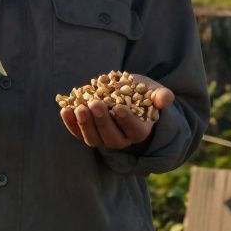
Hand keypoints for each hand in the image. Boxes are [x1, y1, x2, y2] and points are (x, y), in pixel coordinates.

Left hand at [59, 74, 174, 149]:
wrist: (124, 94)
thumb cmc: (142, 92)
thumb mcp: (153, 90)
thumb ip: (160, 95)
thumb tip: (166, 98)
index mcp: (139, 131)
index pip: (134, 130)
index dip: (126, 121)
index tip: (118, 107)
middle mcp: (121, 140)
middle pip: (111, 137)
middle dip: (102, 121)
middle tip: (95, 104)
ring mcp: (103, 138)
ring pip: (93, 138)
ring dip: (85, 124)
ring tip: (79, 107)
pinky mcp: (88, 133)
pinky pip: (78, 132)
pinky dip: (71, 123)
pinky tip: (65, 110)